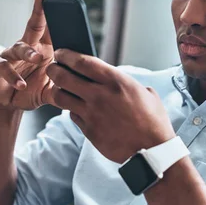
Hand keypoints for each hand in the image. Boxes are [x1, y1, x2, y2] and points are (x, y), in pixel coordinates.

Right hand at [0, 0, 55, 110]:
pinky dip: (13, 76)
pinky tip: (21, 84)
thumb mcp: (50, 90)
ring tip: (38, 58)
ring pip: (20, 47)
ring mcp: (11, 54)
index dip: (55, 14)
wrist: (10, 104)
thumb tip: (80, 85)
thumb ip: (63, 87)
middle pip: (34, 25)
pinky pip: (4, 66)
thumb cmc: (32, 90)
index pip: (51, 28)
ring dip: (29, 52)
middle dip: (39, 11)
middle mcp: (27, 46)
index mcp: (43, 48)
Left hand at [46, 49, 175, 162]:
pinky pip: (72, 116)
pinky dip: (72, 110)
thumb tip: (114, 80)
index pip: (81, 62)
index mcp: (115, 81)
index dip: (66, 55)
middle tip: (52, 68)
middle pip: (63, 77)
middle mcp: (99, 96)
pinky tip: (77, 108)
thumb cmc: (153, 121)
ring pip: (61, 97)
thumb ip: (125, 83)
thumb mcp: (145, 93)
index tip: (61, 53)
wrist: (152, 151)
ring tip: (59, 88)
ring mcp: (91, 114)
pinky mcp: (89, 131)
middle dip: (53, 70)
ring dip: (57, 90)